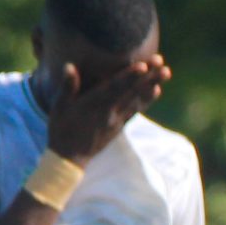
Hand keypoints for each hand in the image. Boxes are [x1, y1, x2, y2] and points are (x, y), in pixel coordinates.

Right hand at [44, 58, 169, 161]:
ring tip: (166, 72)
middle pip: (132, 92)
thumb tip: (68, 66)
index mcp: (93, 105)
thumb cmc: (61, 129)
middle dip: (149, 77)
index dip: (129, 77)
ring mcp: (117, 120)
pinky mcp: (120, 126)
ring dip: (152, 84)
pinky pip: (136, 111)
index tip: (143, 66)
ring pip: (138, 100)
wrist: (70, 158)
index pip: (114, 88)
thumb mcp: (59, 108)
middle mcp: (109, 112)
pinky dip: (146, 100)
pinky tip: (156, 90)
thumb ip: (67, 87)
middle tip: (164, 65)